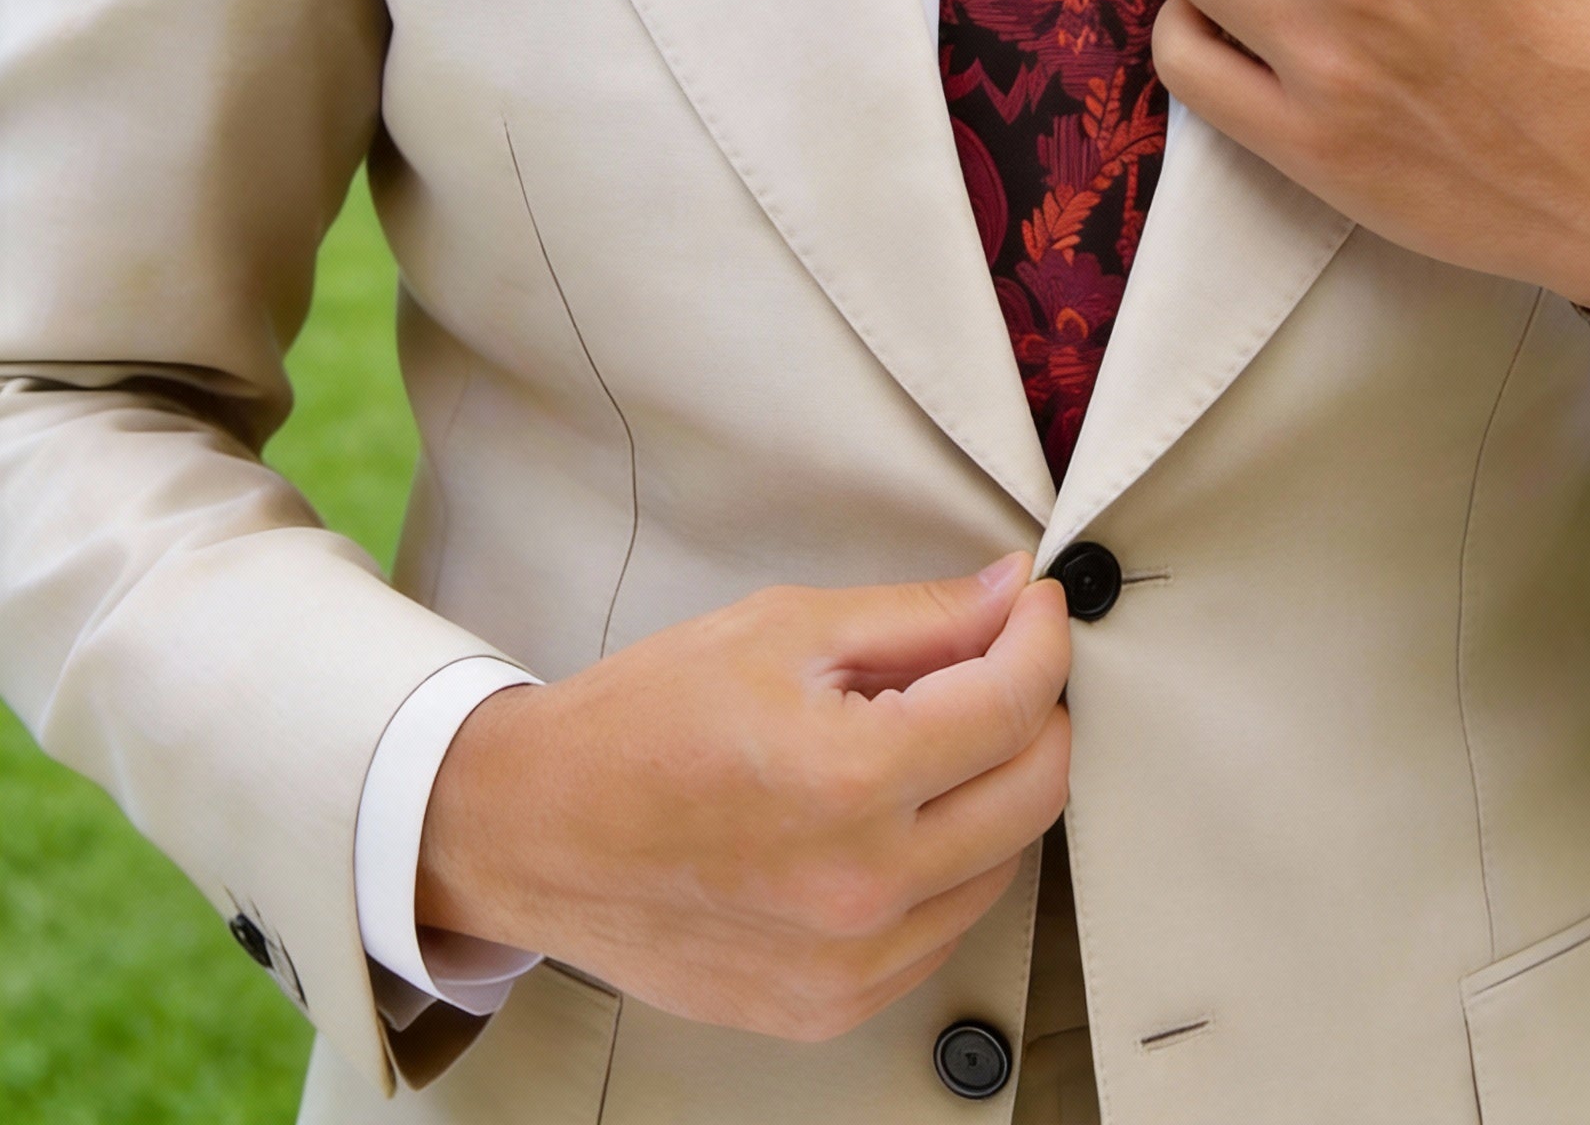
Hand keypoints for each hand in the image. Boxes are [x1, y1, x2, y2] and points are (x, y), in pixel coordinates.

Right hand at [416, 554, 1070, 1041]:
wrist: (534, 831)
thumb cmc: (640, 724)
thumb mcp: (781, 629)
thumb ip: (917, 617)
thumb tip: (1011, 596)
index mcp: (849, 779)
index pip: (1014, 704)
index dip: (1042, 639)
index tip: (1035, 609)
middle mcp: (862, 887)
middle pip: (1036, 791)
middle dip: (1036, 709)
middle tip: (999, 663)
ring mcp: (849, 964)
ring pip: (1003, 864)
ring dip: (994, 789)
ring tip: (926, 739)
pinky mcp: (831, 1006)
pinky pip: (944, 928)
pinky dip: (948, 863)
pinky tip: (895, 816)